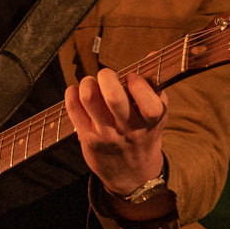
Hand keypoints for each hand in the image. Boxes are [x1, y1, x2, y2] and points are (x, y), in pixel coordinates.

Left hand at [65, 68, 166, 196]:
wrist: (131, 174)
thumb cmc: (144, 134)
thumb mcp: (157, 114)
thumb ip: (155, 85)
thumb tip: (152, 54)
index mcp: (151, 120)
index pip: (147, 101)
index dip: (137, 82)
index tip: (131, 78)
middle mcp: (129, 129)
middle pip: (113, 97)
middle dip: (107, 76)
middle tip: (107, 76)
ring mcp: (106, 134)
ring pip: (89, 98)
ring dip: (88, 82)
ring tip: (92, 83)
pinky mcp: (87, 138)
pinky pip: (73, 108)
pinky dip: (72, 93)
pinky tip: (78, 92)